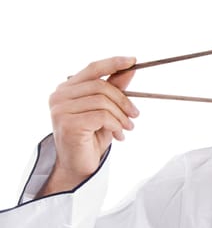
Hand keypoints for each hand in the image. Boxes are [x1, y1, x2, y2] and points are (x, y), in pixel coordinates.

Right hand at [40, 57, 139, 194]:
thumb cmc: (91, 137)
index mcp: (67, 89)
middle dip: (123, 100)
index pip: (92, 68)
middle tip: (135, 115)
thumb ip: (114, 88)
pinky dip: (116, 125)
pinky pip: (102, 116)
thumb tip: (129, 69)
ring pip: (103, 102)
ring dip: (121, 116)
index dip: (113, 62)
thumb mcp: (106, 110)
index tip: (133, 60)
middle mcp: (59, 96)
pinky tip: (118, 136)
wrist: (79, 166)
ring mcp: (60, 109)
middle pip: (101, 86)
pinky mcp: (68, 123)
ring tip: (127, 128)